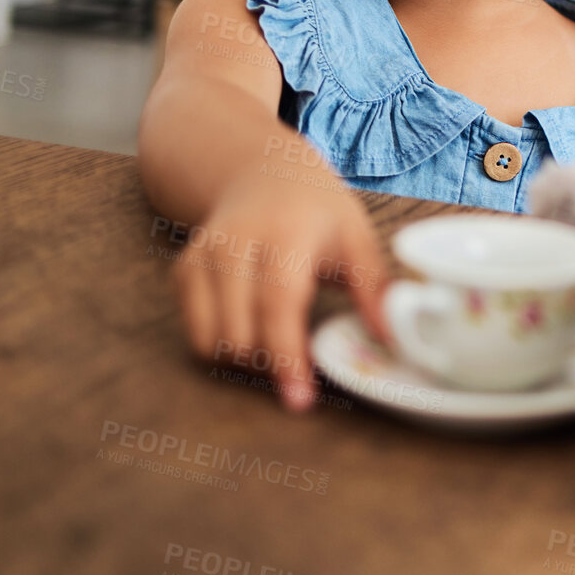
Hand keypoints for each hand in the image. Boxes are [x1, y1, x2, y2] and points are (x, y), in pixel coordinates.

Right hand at [172, 172, 387, 410]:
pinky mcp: (182, 271)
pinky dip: (223, 344)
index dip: (287, 359)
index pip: (278, 307)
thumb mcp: (357, 238)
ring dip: (245, 358)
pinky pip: (196, 333)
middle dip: (270, 362)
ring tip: (278, 339)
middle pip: (241, 335)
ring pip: (211, 341)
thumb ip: (374, 288)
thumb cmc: (318, 211)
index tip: (301, 400)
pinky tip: (253, 324)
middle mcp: (234, 245)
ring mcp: (201, 257)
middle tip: (301, 359)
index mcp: (284, 235)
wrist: (264, 174)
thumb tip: (391, 339)